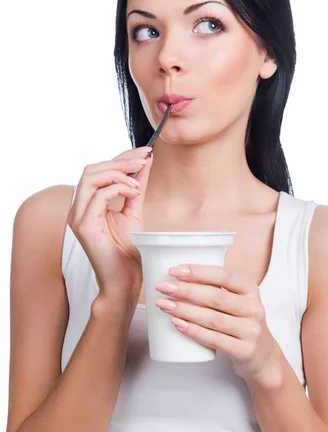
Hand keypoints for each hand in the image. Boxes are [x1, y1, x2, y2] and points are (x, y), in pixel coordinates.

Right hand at [67, 146, 153, 306]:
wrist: (124, 280)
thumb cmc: (127, 251)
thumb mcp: (134, 210)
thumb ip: (136, 186)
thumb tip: (145, 161)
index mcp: (87, 204)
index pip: (98, 170)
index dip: (121, 156)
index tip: (145, 151)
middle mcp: (78, 208)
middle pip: (91, 169)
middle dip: (120, 160)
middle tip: (144, 158)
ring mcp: (77, 217)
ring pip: (90, 178)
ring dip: (118, 173)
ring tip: (138, 180)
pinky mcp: (84, 226)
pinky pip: (98, 196)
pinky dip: (118, 189)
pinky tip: (134, 192)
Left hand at [154, 264, 276, 382]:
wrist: (262, 356)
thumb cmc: (240, 322)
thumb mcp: (237, 300)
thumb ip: (216, 287)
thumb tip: (177, 275)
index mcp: (250, 289)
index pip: (223, 275)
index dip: (197, 272)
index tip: (173, 271)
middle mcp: (254, 308)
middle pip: (215, 297)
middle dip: (185, 290)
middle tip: (162, 287)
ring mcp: (251, 330)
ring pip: (212, 318)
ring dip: (184, 310)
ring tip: (164, 304)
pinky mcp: (244, 350)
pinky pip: (214, 339)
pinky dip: (193, 331)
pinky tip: (177, 324)